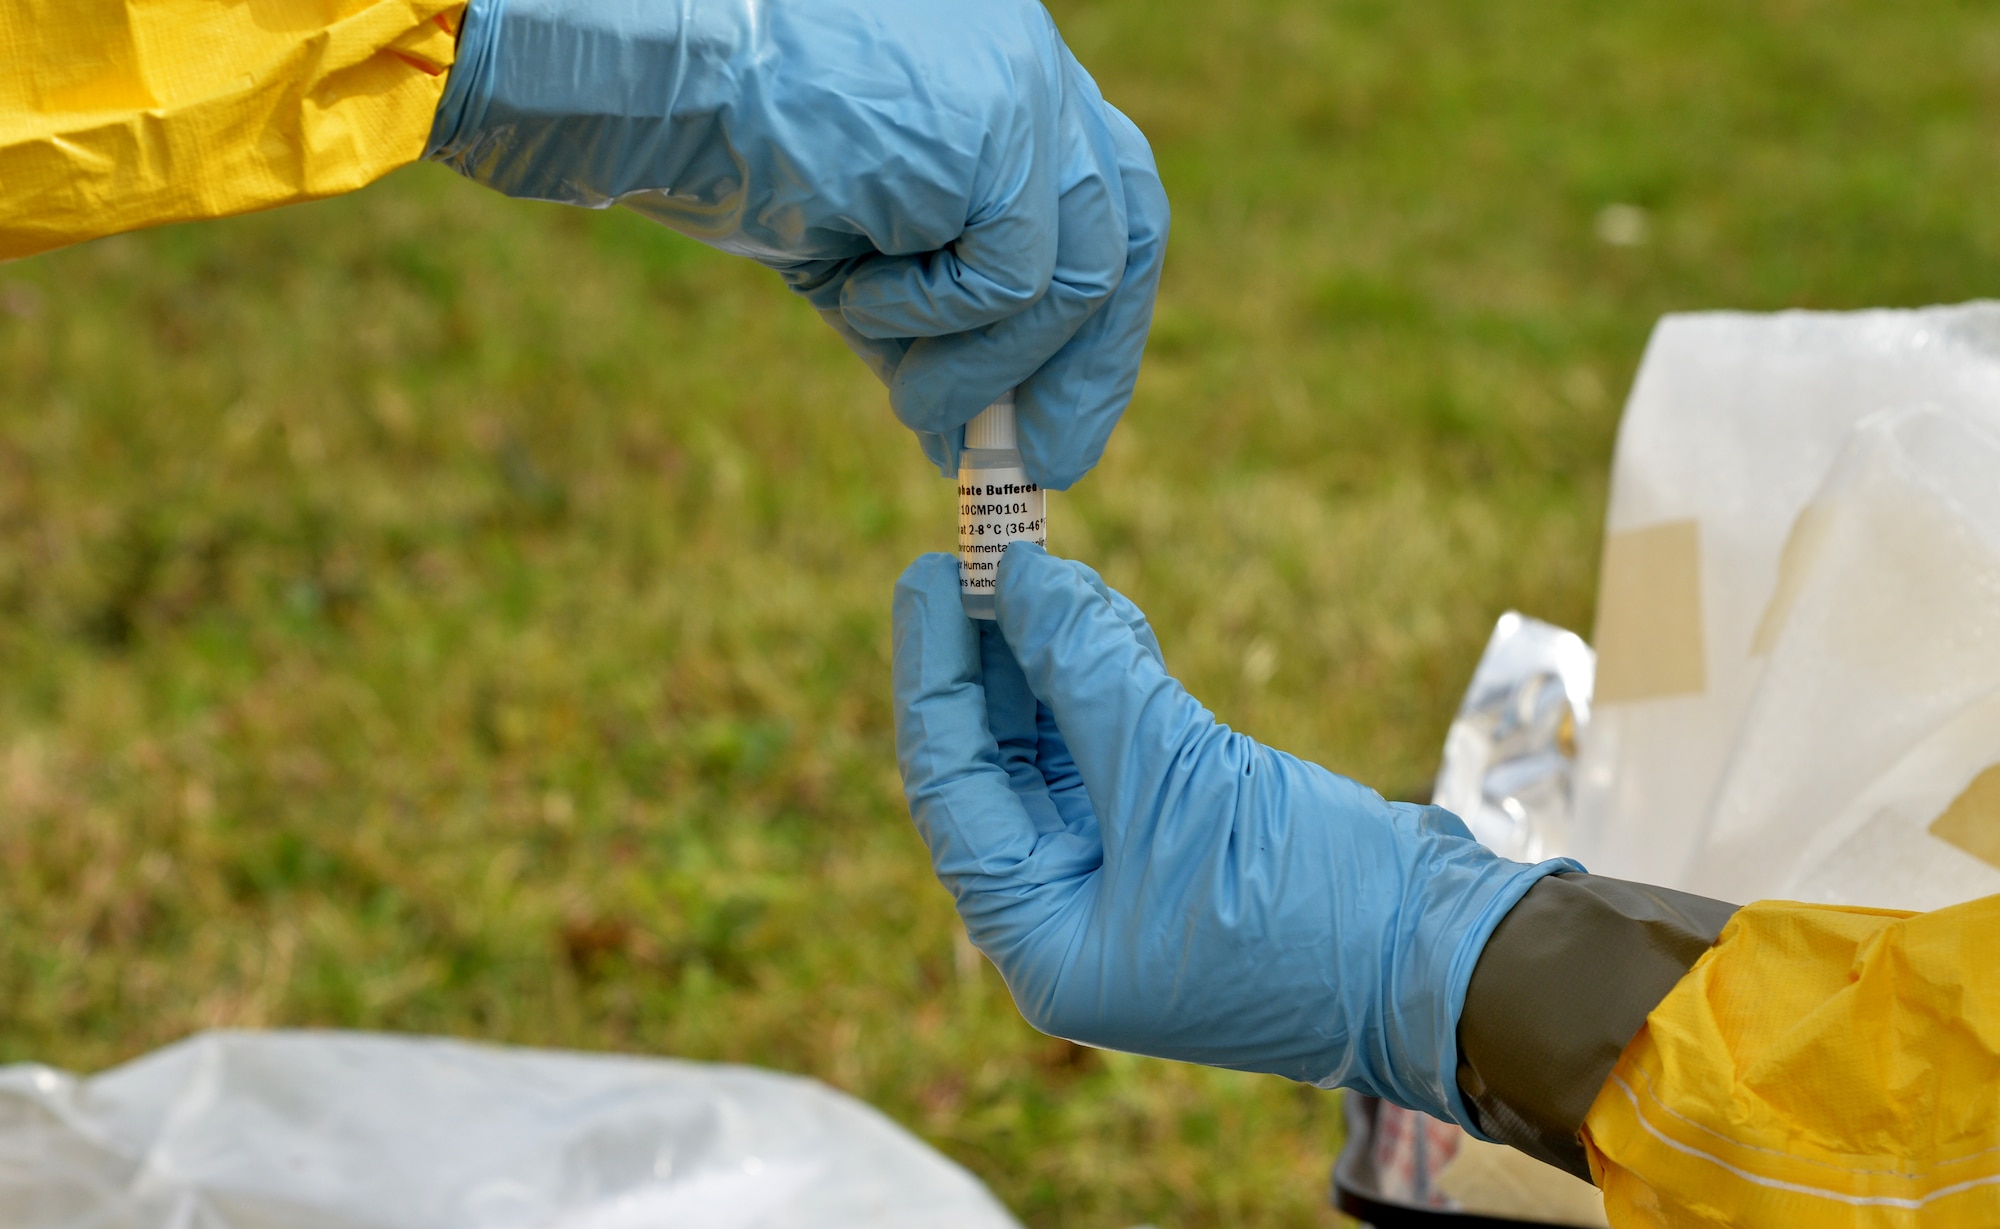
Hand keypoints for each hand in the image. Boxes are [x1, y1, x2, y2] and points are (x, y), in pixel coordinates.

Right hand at [427, 0, 1167, 489]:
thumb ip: (932, 333)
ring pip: (1076, 278)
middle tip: (1041, 466)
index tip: (1058, 418)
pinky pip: (1013, 280)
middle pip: (1127, 238)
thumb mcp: (863, 257)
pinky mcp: (999, 130)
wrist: (662, 82)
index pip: (1105, 209)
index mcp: (1015, 86)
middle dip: (1088, 370)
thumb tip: (976, 443)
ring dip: (990, 368)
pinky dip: (937, 322)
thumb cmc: (737, 156)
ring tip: (913, 404)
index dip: (1093, 325)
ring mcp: (1028, 92)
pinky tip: (859, 299)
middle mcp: (1039, 72)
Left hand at [891, 545, 1574, 1122]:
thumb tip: (1020, 578)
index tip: (931, 574)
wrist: (1453, 961)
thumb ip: (1088, 675)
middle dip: (995, 661)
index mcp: (1041, 941)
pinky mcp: (1185, 845)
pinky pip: (1121, 755)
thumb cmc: (1308, 901)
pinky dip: (1114, 687)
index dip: (935, 676)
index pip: (952, 789)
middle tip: (983, 557)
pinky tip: (1106, 620)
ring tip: (1050, 570)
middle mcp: (1070, 918)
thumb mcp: (1180, 779)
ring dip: (1056, 662)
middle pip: (998, 768)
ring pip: (1060, 754)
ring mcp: (1129, 883)